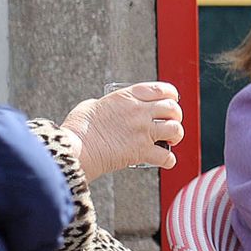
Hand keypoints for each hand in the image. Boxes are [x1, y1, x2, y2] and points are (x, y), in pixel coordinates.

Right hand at [63, 82, 181, 180]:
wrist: (74, 149)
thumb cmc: (78, 129)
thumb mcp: (91, 105)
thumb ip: (107, 104)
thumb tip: (108, 108)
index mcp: (127, 97)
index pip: (162, 89)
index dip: (171, 95)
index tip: (171, 101)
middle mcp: (139, 112)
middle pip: (173, 109)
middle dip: (176, 116)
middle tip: (170, 123)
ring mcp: (142, 131)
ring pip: (175, 129)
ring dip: (176, 136)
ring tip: (170, 140)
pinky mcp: (141, 151)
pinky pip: (166, 156)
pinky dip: (168, 160)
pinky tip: (165, 160)